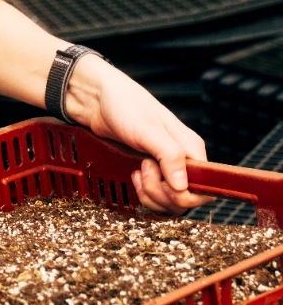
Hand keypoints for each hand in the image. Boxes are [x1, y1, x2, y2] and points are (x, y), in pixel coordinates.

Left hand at [66, 55, 213, 214]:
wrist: (98, 102)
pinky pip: (154, 197)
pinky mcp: (149, 173)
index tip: (164, 182)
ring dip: (150, 194)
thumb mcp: (148, 130)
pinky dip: (142, 193)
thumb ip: (170, 156)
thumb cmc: (125, 106)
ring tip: (137, 171)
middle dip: (162, 194)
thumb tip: (183, 185)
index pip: (206, 187)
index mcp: (192, 149)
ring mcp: (165, 168)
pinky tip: (133, 176)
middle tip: (144, 169)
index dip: (185, 194)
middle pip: (186, 199)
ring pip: (169, 202)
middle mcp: (183, 161)